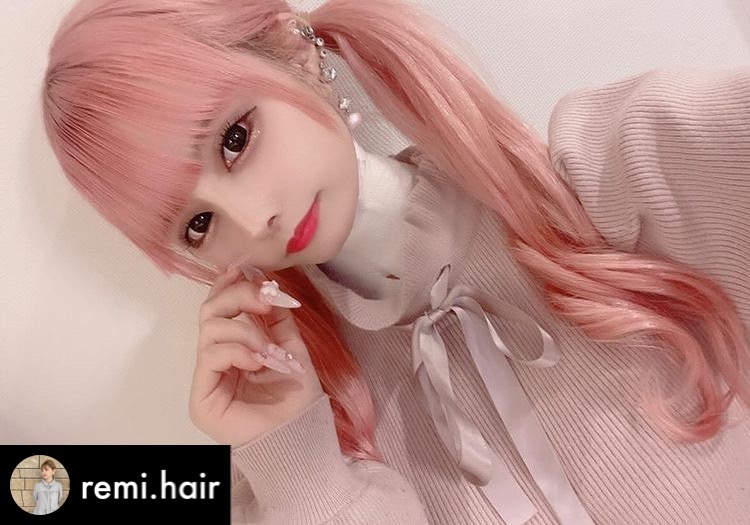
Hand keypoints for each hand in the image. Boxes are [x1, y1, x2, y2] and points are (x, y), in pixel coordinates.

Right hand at [188, 264, 323, 445]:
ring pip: (209, 328)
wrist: (302, 433)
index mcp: (235, 346)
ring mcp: (207, 377)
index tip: (246, 268)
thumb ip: (276, 318)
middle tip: (266, 299)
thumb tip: (268, 284)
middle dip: (239, 296)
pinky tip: (259, 361)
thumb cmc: (296, 395)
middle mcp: (216, 359)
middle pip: (209, 311)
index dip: (228, 284)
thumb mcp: (291, 345)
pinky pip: (210, 355)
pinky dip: (238, 350)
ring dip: (247, 331)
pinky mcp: (201, 396)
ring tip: (271, 350)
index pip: (220, 308)